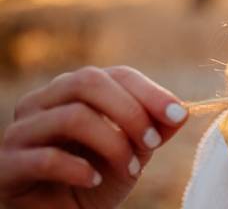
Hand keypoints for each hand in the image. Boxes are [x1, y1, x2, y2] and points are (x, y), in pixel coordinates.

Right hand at [0, 65, 189, 208]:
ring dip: (112, 143)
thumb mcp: (134, 151)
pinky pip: (45, 158)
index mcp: (72, 90)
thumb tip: (181, 112)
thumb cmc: (96, 180)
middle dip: (131, 112)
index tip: (178, 116)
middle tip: (154, 143)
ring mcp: (19, 132)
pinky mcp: (7, 165)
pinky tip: (93, 181)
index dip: (150, 92)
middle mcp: (41, 102)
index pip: (114, 75)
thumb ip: (155, 128)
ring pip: (71, 116)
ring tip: (132, 169)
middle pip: (88, 82)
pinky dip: (78, 169)